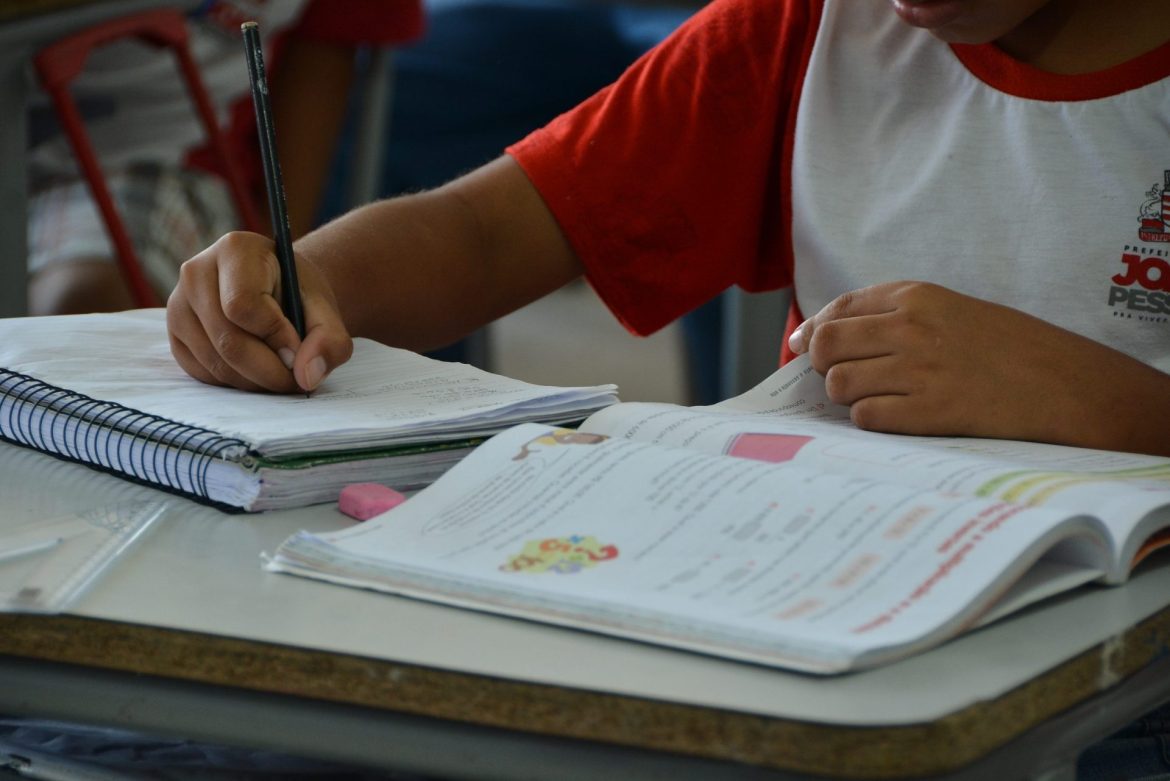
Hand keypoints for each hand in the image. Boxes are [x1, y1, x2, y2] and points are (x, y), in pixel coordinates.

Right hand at [167, 231, 352, 392]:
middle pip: (227, 339)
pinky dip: (236, 383)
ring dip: (256, 382)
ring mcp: (178, 305)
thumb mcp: (324, 308)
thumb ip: (329, 339)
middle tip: (297, 379)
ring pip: (216, 362)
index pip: (243, 305)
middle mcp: (196, 272)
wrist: (276, 291)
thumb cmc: (297, 294)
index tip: (299, 352)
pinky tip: (257, 371)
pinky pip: (203, 373)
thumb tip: (308, 377)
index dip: (274, 337)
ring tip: (282, 375)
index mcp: (235, 249)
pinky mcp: (175, 335)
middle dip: (269, 370)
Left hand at [787, 281, 1169, 452]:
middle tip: (840, 377)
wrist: (1062, 385)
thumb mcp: (950, 310)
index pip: (838, 309)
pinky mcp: (927, 411)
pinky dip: (870, 420)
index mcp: (915, 296)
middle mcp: (910, 328)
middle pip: (826, 346)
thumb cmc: (1006, 348)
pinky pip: (866, 417)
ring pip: (839, 384)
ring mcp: (918, 370)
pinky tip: (895, 417)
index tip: (801, 348)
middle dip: (822, 365)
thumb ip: (891, 316)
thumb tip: (817, 335)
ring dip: (846, 396)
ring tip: (875, 397)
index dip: (812, 331)